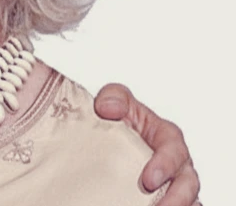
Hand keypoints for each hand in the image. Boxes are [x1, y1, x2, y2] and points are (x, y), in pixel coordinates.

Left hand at [94, 83, 199, 205]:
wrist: (104, 137)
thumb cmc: (119, 118)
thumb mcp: (116, 101)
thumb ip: (114, 97)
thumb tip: (107, 108)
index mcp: (166, 137)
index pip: (174, 150)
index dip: (165, 165)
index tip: (148, 180)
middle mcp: (175, 163)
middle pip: (187, 183)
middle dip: (176, 197)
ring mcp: (173, 183)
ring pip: (187, 199)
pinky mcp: (165, 197)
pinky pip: (178, 204)